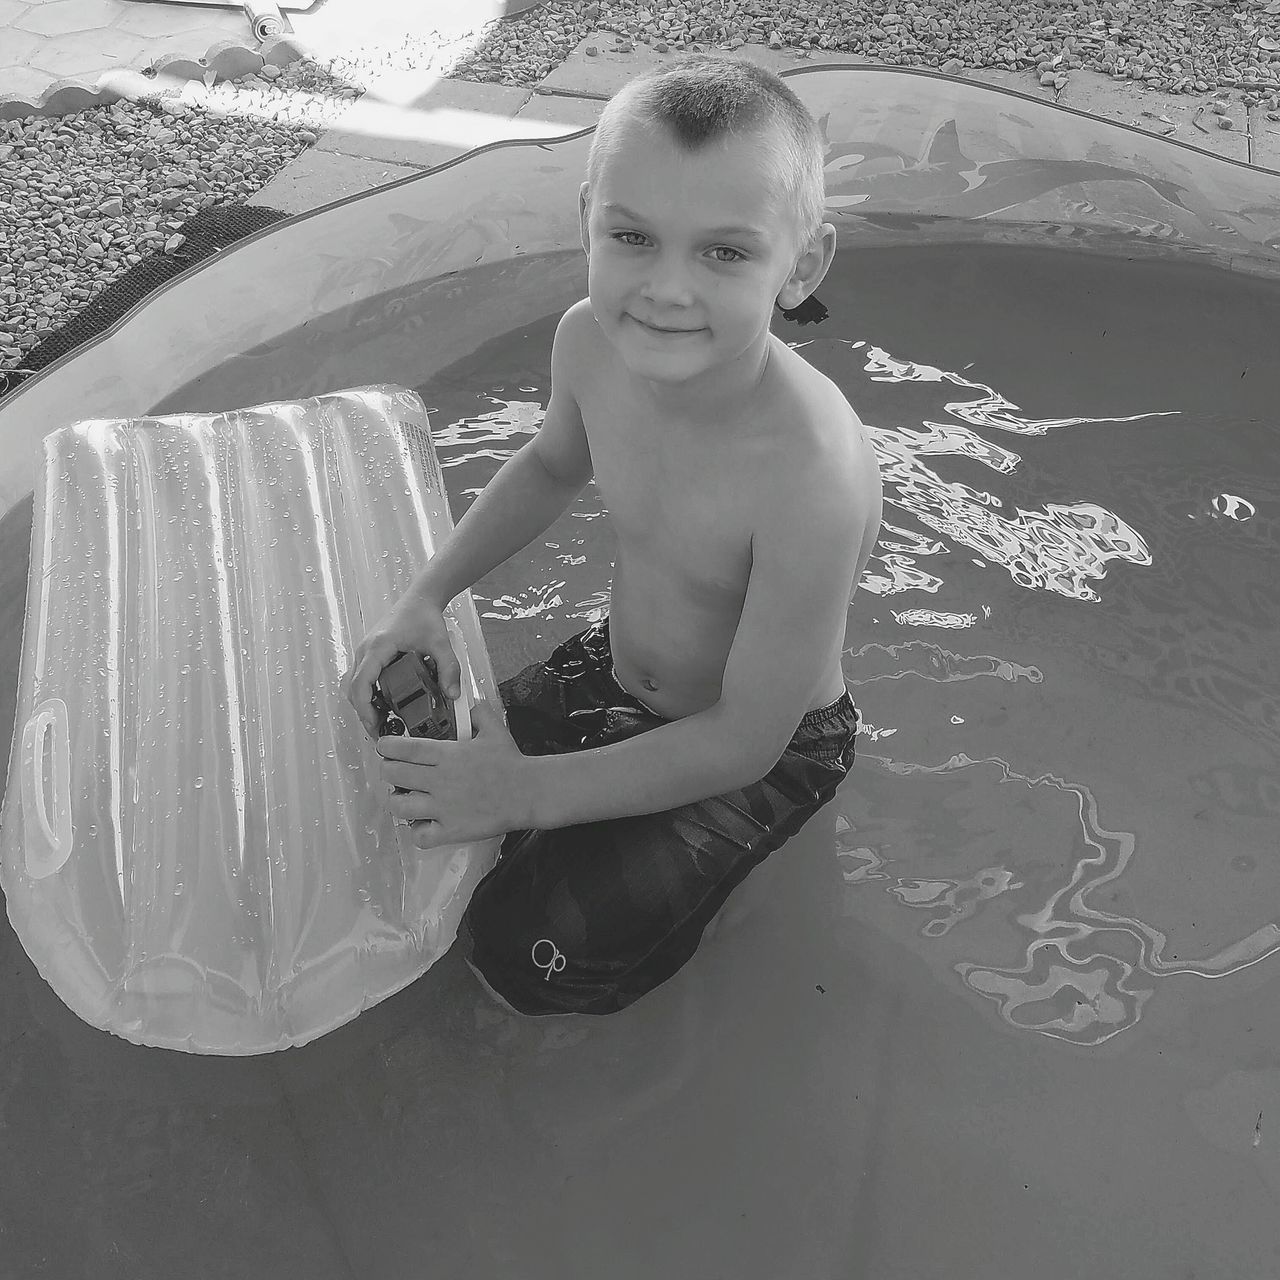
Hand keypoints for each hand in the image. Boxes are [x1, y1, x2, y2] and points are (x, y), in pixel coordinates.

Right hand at [344, 589, 460, 738]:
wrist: (419, 599)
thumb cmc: (424, 616)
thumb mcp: (441, 643)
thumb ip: (449, 669)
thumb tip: (453, 695)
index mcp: (378, 647)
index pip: (361, 684)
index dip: (365, 708)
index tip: (375, 725)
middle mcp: (365, 650)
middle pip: (353, 689)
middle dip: (364, 713)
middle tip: (383, 731)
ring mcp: (365, 653)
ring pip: (354, 686)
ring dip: (364, 705)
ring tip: (384, 723)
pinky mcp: (369, 655)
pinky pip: (361, 679)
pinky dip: (367, 695)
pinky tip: (384, 706)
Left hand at [376, 699, 529, 848]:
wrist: (528, 792)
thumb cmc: (511, 764)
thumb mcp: (494, 729)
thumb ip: (477, 713)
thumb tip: (468, 704)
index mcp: (448, 755)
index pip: (402, 748)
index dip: (386, 746)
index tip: (386, 747)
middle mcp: (440, 781)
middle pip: (393, 774)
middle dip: (389, 770)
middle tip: (395, 771)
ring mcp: (444, 807)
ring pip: (400, 806)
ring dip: (397, 800)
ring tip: (404, 797)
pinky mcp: (452, 829)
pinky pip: (420, 835)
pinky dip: (417, 830)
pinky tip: (423, 822)